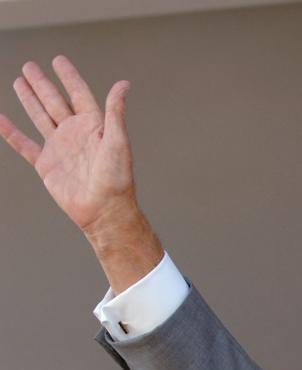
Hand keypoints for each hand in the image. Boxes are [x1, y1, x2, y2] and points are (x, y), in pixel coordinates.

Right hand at [0, 55, 141, 236]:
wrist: (103, 210)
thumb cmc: (116, 178)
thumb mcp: (118, 141)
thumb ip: (116, 112)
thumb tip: (123, 84)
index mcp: (94, 126)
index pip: (79, 94)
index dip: (69, 77)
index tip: (58, 60)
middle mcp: (75, 134)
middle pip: (55, 102)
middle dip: (42, 84)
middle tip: (29, 66)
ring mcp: (60, 148)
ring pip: (40, 117)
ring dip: (30, 100)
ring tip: (19, 81)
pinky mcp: (46, 165)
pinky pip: (24, 144)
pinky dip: (10, 132)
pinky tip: (0, 119)